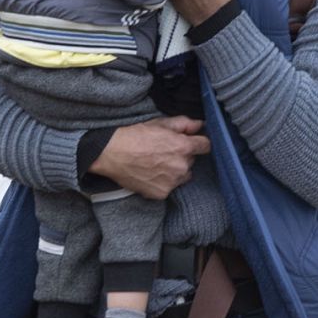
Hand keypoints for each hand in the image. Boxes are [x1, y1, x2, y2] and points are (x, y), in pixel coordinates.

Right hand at [90, 116, 210, 199]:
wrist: (112, 153)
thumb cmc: (135, 136)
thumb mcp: (160, 123)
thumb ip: (184, 124)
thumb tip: (200, 125)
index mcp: (184, 147)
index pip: (206, 146)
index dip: (198, 143)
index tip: (192, 143)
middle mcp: (181, 166)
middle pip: (191, 161)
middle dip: (182, 156)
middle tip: (164, 152)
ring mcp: (172, 182)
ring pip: (182, 175)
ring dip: (175, 171)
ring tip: (157, 164)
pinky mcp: (161, 193)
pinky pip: (170, 187)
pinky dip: (163, 182)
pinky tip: (151, 174)